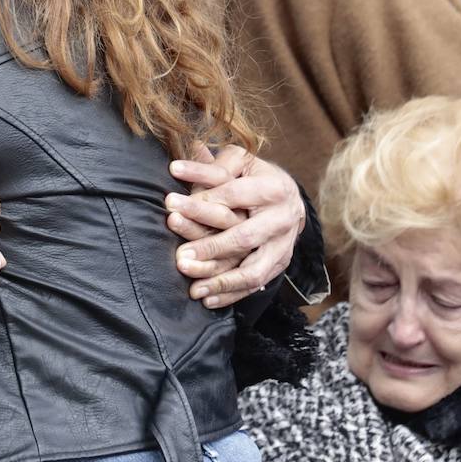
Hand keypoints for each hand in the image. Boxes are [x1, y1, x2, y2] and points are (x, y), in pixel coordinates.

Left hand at [166, 146, 303, 307]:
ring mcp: (283, 245)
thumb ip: (213, 165)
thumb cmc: (255, 176)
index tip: (170, 205)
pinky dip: (231, 294)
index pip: (232, 195)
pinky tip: (207, 299)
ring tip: (193, 289)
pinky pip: (256, 284)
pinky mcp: (279, 264)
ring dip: (221, 281)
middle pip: (244, 237)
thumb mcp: (240, 162)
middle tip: (180, 257)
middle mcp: (281, 219)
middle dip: (210, 248)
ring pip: (253, 270)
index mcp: (272, 188)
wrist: (290, 199)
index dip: (201, 200)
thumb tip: (180, 164)